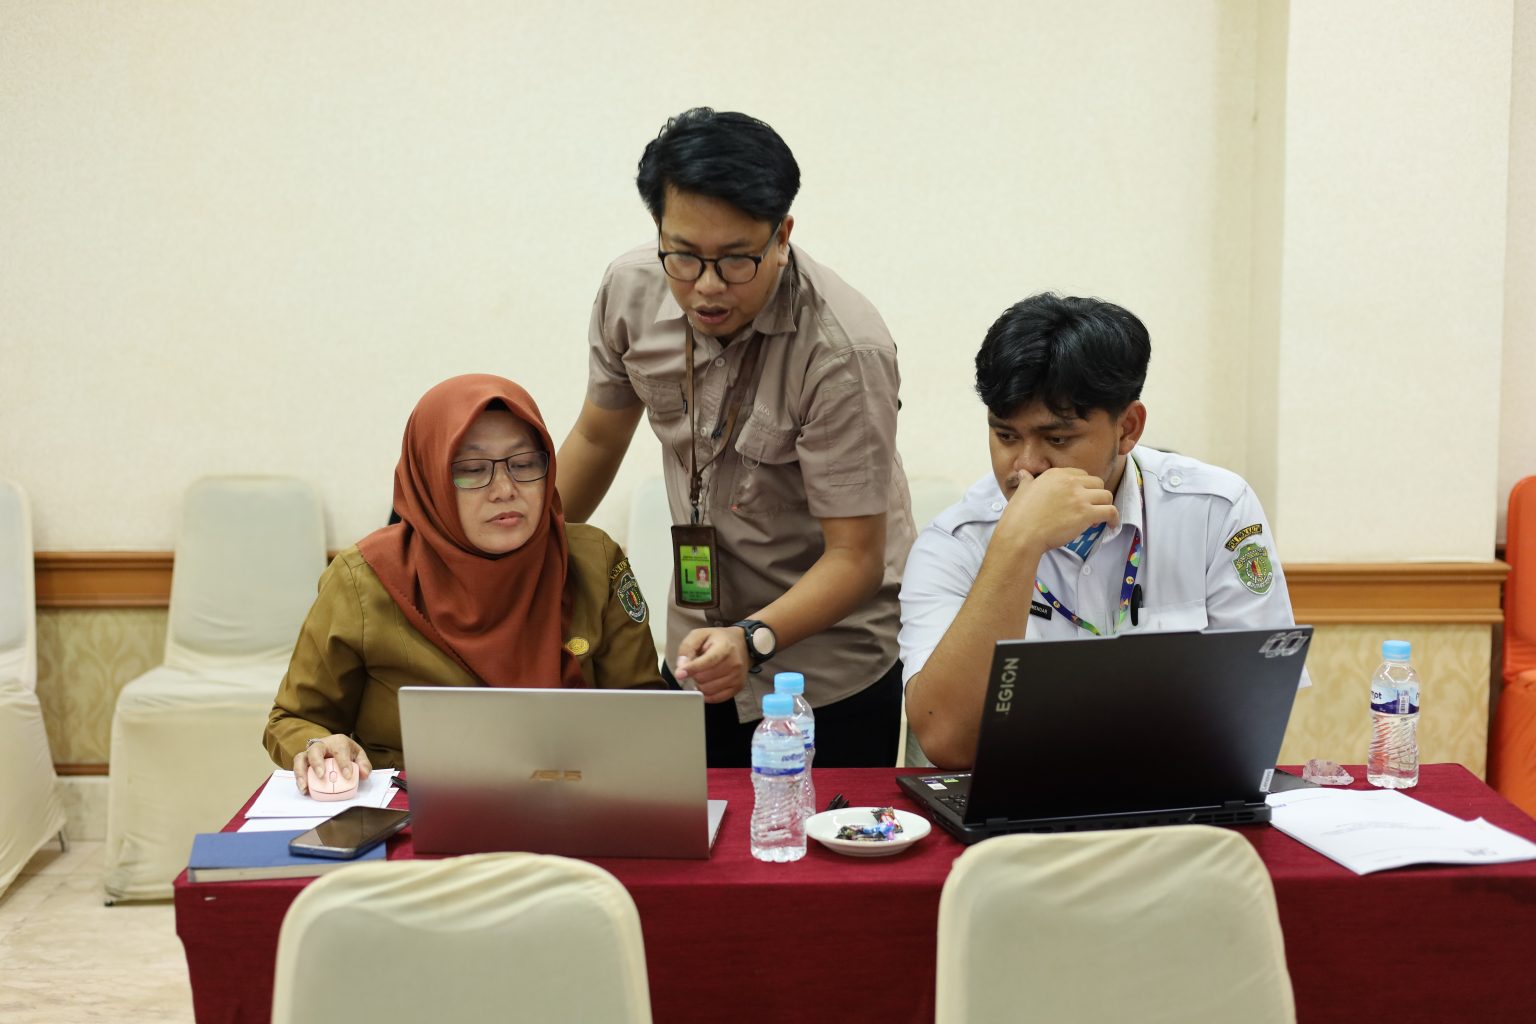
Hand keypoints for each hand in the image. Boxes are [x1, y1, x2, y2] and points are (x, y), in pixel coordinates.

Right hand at [292, 734, 371, 794]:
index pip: (340, 750)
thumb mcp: (358, 755)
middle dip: (317, 763)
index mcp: (337, 742)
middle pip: (315, 750)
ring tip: (305, 787)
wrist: (334, 747)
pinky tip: (304, 790)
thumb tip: (364, 774)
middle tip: (321, 775)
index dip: (343, 763)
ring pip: (300, 759)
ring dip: (301, 773)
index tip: (348, 776)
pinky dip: (299, 780)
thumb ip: (363, 764)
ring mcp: (309, 754)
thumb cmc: (346, 752)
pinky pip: (297, 769)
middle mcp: (321, 745)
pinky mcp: (303, 763)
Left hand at [672, 626, 749, 702]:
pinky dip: (707, 694)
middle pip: (704, 678)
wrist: (743, 644)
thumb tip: (681, 666)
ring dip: (700, 684)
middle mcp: (734, 663)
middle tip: (696, 667)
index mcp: (724, 647)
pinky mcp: (737, 687)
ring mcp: (737, 677)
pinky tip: (705, 685)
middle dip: (694, 674)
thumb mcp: (701, 634)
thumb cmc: (719, 639)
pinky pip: (716, 698)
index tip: (679, 674)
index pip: (707, 662)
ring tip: (702, 674)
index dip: (692, 669)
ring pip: (708, 690)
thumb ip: (688, 647)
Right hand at [996, 467, 1118, 558]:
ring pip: (1106, 495)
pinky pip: (1110, 511)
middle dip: (1096, 494)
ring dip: (1104, 505)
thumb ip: (1027, 481)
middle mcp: (1070, 482)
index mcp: (1056, 474)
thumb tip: (1023, 473)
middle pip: (1097, 482)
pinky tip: (1112, 524)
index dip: (1083, 486)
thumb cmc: (1019, 515)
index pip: (1081, 474)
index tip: (1081, 497)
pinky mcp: (1086, 513)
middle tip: (1090, 508)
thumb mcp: (1022, 491)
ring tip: (1099, 517)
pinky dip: (1114, 518)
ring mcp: (1079, 497)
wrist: (1021, 534)